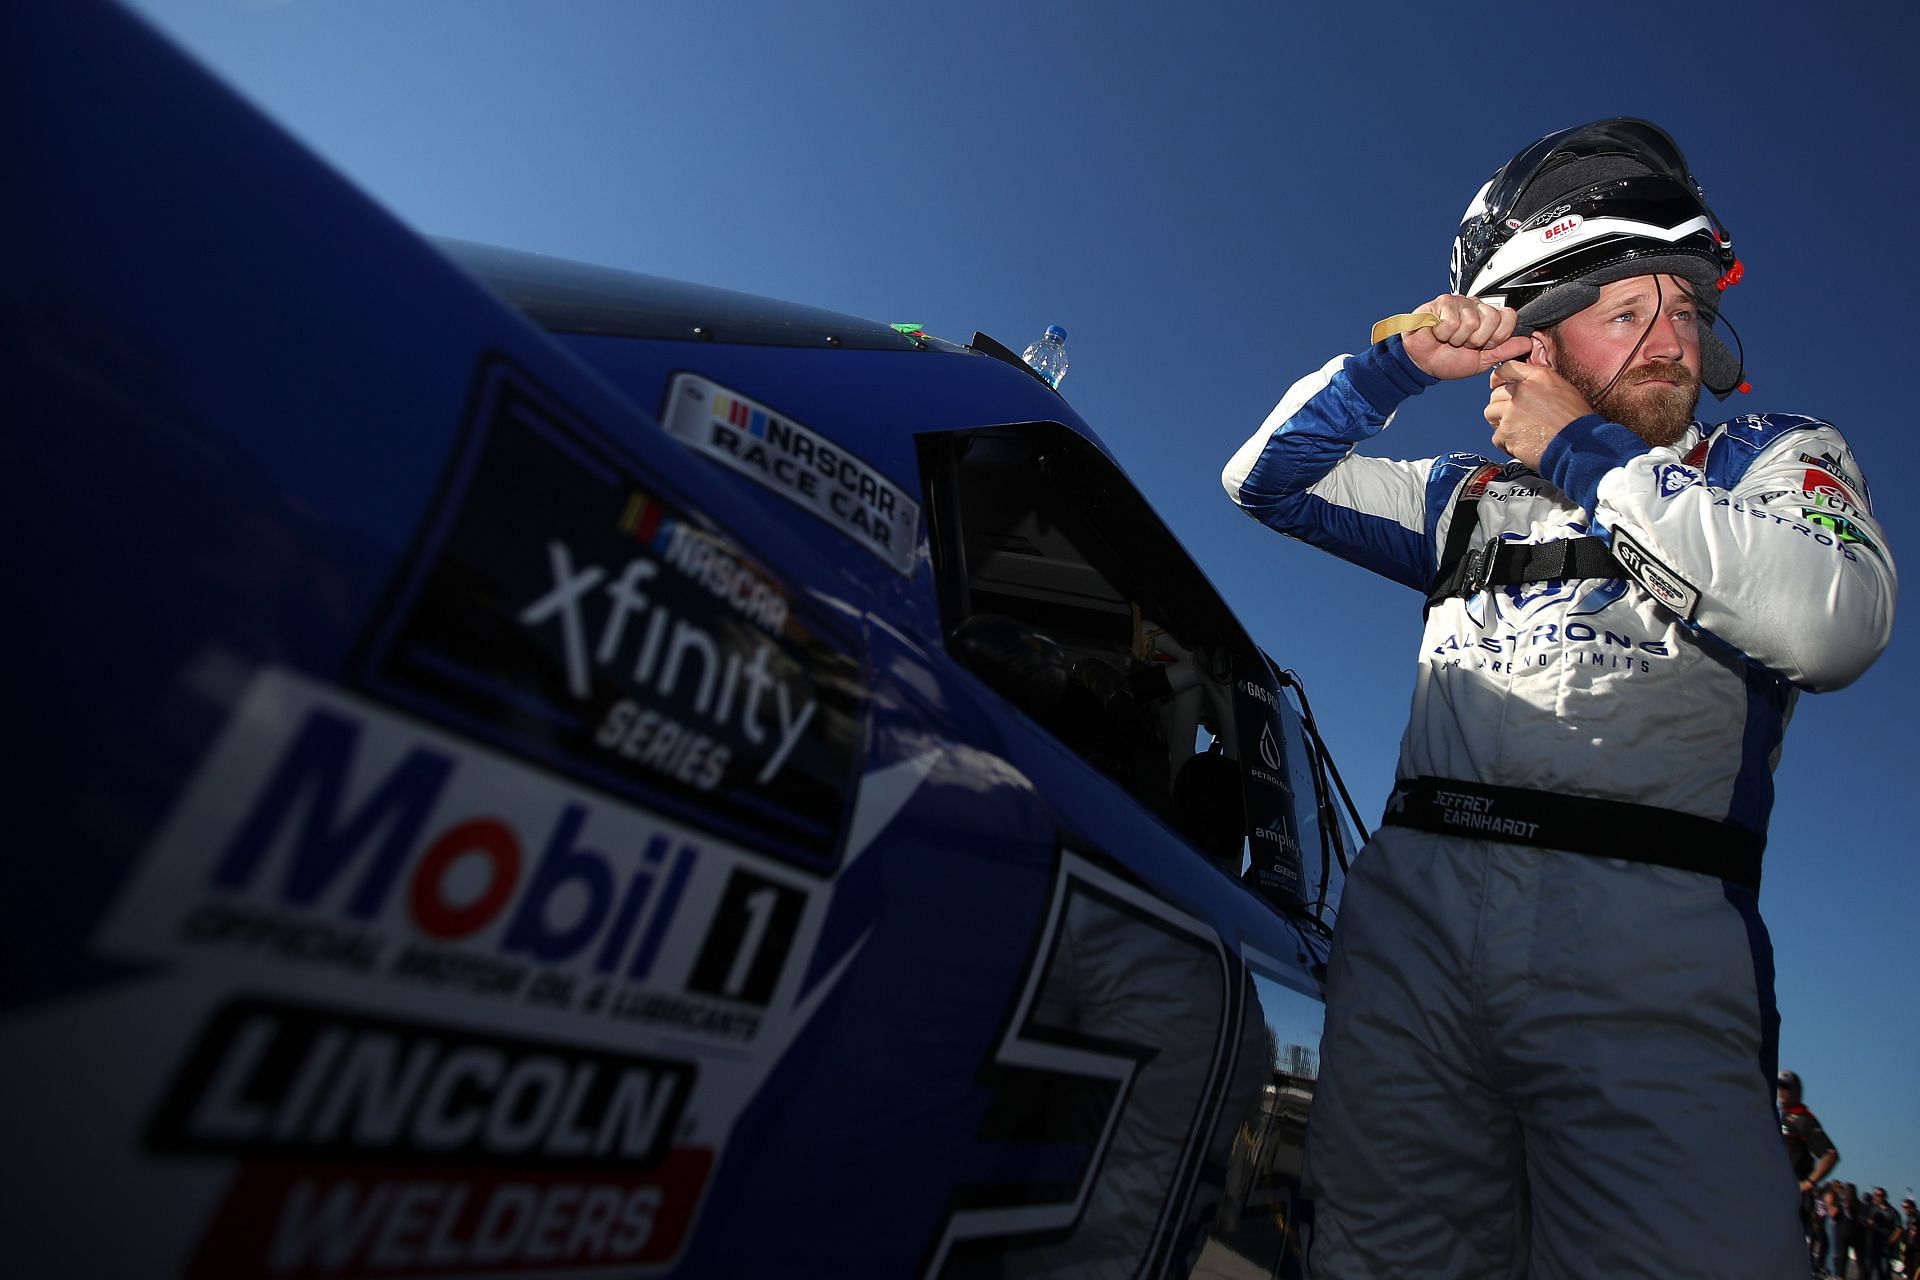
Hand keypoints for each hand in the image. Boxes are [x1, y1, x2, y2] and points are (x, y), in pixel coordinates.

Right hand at [1400, 294, 1530, 379]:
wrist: (1422, 363)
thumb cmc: (1449, 360)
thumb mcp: (1482, 360)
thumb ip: (1505, 350)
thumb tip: (1527, 342)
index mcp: (1488, 317)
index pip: (1508, 316)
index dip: (1497, 337)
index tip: (1484, 345)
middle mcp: (1475, 307)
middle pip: (1491, 318)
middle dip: (1476, 340)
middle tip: (1463, 343)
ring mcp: (1458, 303)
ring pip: (1470, 321)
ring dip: (1457, 338)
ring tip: (1449, 339)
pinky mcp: (1440, 303)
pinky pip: (1451, 320)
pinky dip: (1442, 333)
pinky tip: (1438, 333)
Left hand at [1485, 359, 1594, 469]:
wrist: (1579, 445)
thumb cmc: (1577, 422)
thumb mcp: (1565, 390)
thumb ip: (1541, 385)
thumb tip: (1527, 388)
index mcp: (1538, 377)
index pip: (1506, 369)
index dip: (1498, 378)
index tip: (1495, 384)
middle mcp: (1523, 391)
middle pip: (1496, 394)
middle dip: (1501, 405)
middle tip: (1512, 417)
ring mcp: (1512, 411)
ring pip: (1491, 413)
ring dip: (1500, 422)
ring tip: (1516, 431)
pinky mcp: (1506, 432)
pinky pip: (1496, 437)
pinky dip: (1505, 443)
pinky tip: (1520, 445)